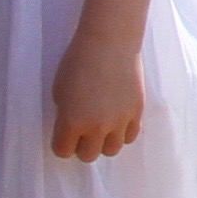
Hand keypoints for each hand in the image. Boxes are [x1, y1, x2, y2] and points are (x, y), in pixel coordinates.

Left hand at [48, 34, 144, 160]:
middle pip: (88, 156)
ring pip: (111, 150)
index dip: (61, 142)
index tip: (63, 132)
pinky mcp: (137, 113)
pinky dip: (122, 132)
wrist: (110, 41)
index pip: (62, 151)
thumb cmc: (78, 60)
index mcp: (72, 122)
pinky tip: (117, 120)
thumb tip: (72, 127)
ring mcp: (119, 122)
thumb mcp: (59, 90)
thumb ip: (65, 114)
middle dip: (82, 145)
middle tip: (83, 129)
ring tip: (102, 126)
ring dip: (104, 141)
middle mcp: (96, 127)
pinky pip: (130, 136)